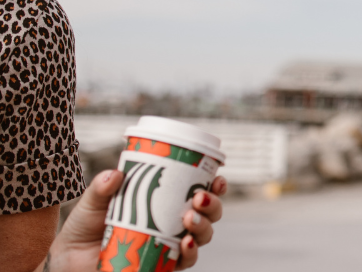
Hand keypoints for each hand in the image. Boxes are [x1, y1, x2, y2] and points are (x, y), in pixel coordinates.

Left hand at [40, 170, 226, 271]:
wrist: (69, 261)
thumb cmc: (84, 230)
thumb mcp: (92, 203)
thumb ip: (101, 189)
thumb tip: (114, 173)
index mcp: (165, 204)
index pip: (198, 192)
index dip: (215, 186)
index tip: (217, 177)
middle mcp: (173, 225)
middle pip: (209, 214)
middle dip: (213, 205)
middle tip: (199, 198)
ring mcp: (169, 246)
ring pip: (203, 236)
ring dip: (204, 225)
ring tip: (189, 218)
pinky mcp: (162, 266)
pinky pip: (186, 260)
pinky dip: (191, 252)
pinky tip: (186, 243)